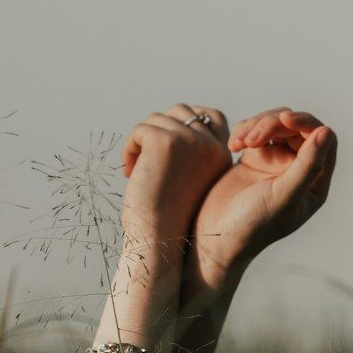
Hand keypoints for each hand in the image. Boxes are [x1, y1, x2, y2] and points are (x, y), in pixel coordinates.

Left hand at [121, 105, 230, 247]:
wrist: (159, 241)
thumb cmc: (170, 216)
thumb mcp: (190, 177)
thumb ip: (193, 150)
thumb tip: (174, 118)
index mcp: (223, 155)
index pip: (210, 115)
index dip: (185, 123)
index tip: (166, 149)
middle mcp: (211, 145)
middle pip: (180, 112)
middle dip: (159, 131)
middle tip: (147, 163)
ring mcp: (190, 141)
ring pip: (157, 120)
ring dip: (142, 142)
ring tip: (138, 171)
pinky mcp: (165, 142)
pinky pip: (140, 130)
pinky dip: (130, 149)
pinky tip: (131, 174)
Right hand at [187, 108, 336, 288]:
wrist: (215, 236)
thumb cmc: (253, 225)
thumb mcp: (283, 196)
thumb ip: (308, 166)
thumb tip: (326, 132)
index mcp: (314, 181)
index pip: (323, 139)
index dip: (307, 123)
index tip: (285, 119)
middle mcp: (298, 169)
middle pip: (296, 127)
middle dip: (273, 124)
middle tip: (253, 138)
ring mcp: (275, 162)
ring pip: (274, 124)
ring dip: (256, 125)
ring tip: (238, 143)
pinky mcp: (253, 157)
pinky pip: (254, 130)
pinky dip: (242, 131)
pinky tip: (232, 145)